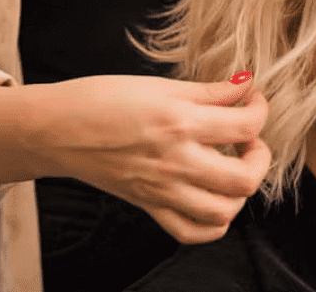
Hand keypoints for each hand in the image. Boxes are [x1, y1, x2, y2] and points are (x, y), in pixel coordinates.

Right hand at [32, 73, 269, 243]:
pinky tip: (214, 198)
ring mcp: (162, 190)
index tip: (253, 99)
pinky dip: (213, 223)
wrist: (56, 128)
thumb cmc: (102, 98)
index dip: (260, 108)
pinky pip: (192, 232)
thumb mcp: (160, 85)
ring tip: (234, 167)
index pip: (245, 125)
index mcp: (179, 123)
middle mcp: (175, 161)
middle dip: (260, 157)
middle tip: (250, 139)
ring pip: (224, 211)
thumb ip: (209, 90)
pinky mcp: (149, 206)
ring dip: (241, 192)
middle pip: (244, 178)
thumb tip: (247, 82)